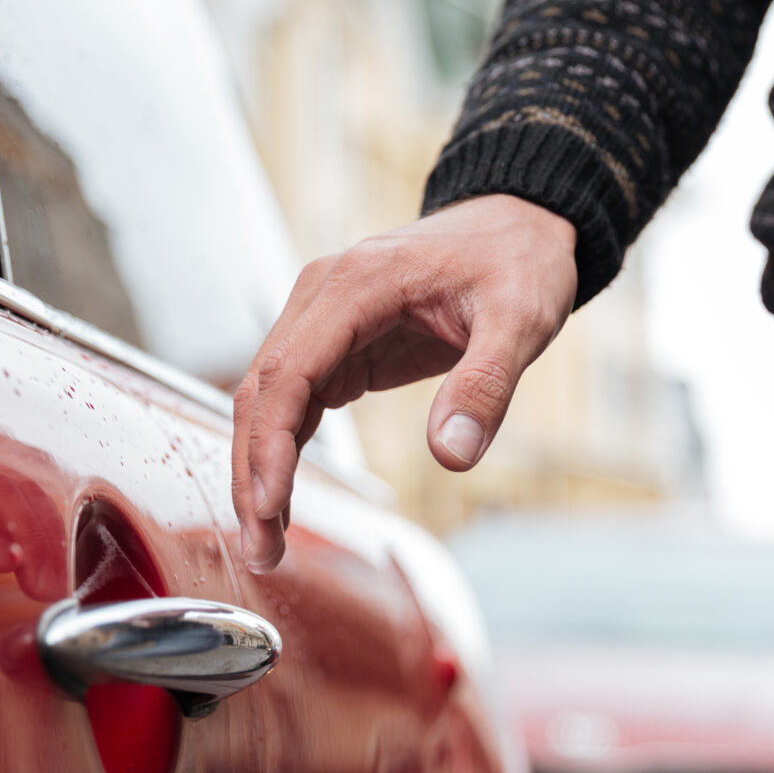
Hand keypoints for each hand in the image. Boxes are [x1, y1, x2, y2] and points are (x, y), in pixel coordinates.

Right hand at [232, 194, 577, 572]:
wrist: (520, 224)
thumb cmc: (517, 259)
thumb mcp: (520, 319)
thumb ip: (485, 386)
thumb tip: (452, 456)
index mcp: (355, 285)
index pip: (288, 372)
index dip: (269, 446)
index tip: (267, 506)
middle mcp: (323, 299)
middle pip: (261, 393)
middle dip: (252, 474)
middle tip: (261, 548)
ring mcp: (325, 321)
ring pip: (268, 402)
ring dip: (260, 471)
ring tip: (267, 543)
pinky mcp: (339, 343)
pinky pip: (295, 402)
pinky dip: (283, 453)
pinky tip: (283, 502)